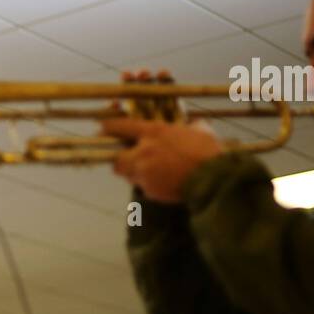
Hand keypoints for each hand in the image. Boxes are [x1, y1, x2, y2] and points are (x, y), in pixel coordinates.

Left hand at [100, 70, 222, 203]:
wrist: (212, 179)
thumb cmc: (209, 152)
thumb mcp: (201, 131)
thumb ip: (191, 126)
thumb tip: (194, 123)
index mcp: (154, 132)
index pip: (120, 126)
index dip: (108, 128)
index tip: (101, 128)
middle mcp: (143, 151)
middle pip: (115, 158)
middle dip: (117, 160)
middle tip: (123, 159)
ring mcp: (144, 172)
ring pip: (127, 174)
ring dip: (134, 173)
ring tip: (148, 172)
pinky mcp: (149, 189)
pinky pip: (143, 187)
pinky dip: (150, 185)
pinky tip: (163, 183)